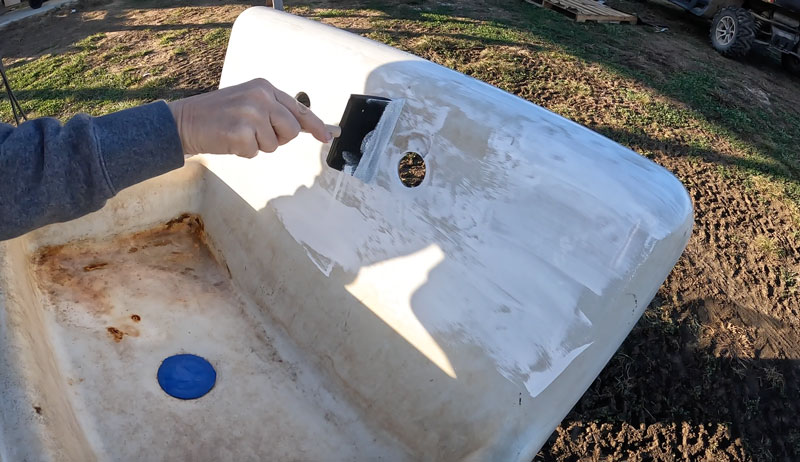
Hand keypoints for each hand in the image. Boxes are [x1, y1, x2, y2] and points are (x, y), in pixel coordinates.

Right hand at [167, 78, 339, 157]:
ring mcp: (251, 113)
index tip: (327, 137)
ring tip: (238, 134)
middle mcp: (260, 97)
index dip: (315, 125)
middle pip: (291, 131)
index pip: (298, 109)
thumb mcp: (249, 103)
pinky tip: (229, 140)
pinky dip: (243, 152)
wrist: (185, 121)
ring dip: (257, 146)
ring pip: (274, 145)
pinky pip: (255, 153)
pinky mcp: (240, 132)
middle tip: (255, 134)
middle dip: (277, 139)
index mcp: (264, 87)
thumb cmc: (219, 116)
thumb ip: (275, 111)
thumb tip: (305, 127)